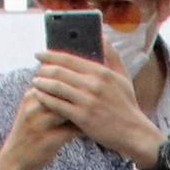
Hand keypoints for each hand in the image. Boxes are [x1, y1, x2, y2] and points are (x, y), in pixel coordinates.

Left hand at [30, 49, 160, 164]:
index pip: (70, 58)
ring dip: (42, 83)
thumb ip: (112, 55)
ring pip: (56, 87)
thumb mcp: (123, 77)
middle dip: (43, 70)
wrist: (134, 132)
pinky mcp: (83, 117)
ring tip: (35, 82)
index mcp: (102, 72)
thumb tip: (103, 36)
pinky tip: (39, 97)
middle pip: (60, 71)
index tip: (40, 54)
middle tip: (37, 70)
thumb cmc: (127, 105)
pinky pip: (58, 105)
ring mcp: (87, 101)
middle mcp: (94, 84)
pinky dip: (45, 99)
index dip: (51, 55)